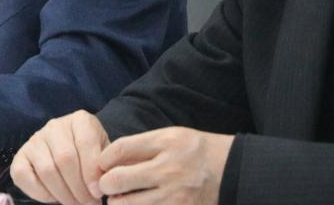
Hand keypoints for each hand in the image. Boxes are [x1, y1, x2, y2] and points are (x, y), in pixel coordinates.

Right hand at [11, 110, 109, 204]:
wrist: (72, 151)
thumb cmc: (91, 155)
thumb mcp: (104, 154)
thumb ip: (105, 166)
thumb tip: (100, 185)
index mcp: (80, 120)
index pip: (85, 143)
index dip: (92, 172)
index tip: (97, 193)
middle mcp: (55, 126)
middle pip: (65, 159)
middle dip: (78, 188)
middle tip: (88, 203)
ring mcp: (35, 140)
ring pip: (46, 170)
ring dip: (62, 194)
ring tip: (75, 203)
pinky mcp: (20, 155)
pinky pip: (23, 175)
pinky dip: (40, 193)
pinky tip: (54, 197)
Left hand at [96, 127, 232, 204]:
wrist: (233, 171)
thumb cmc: (195, 151)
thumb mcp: (170, 136)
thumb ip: (141, 147)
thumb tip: (106, 161)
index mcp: (166, 142)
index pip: (120, 149)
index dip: (103, 159)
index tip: (101, 164)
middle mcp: (170, 169)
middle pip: (119, 179)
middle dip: (106, 184)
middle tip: (108, 186)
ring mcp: (176, 195)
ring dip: (119, 203)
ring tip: (121, 199)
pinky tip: (138, 204)